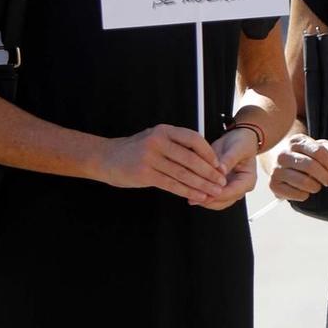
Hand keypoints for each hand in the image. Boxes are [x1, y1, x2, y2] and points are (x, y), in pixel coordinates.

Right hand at [97, 125, 226, 204]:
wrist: (105, 158)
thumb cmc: (136, 150)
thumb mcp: (156, 138)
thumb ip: (177, 144)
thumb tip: (206, 156)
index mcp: (164, 130)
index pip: (194, 139)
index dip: (209, 153)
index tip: (219, 165)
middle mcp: (158, 141)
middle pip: (191, 158)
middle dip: (209, 172)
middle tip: (222, 182)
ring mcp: (150, 157)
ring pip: (183, 173)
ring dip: (201, 184)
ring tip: (214, 191)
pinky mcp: (144, 174)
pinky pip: (171, 184)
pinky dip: (187, 191)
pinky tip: (198, 196)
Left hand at [194, 125, 260, 211]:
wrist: (239, 139)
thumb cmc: (242, 142)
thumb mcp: (238, 148)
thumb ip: (230, 159)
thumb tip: (221, 170)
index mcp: (248, 180)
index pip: (233, 192)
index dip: (217, 194)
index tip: (204, 191)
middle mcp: (239, 188)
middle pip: (223, 202)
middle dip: (207, 200)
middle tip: (191, 196)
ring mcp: (229, 190)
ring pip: (215, 202)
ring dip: (202, 199)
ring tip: (188, 194)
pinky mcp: (220, 187)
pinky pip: (210, 196)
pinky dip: (200, 194)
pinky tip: (189, 189)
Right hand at [267, 134, 327, 202]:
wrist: (280, 161)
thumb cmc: (304, 154)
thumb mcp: (318, 148)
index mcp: (297, 141)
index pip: (318, 151)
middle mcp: (284, 154)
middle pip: (310, 166)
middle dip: (325, 177)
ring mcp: (276, 169)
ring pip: (303, 182)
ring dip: (315, 187)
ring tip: (316, 185)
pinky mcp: (273, 184)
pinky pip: (295, 194)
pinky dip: (304, 195)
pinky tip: (304, 190)